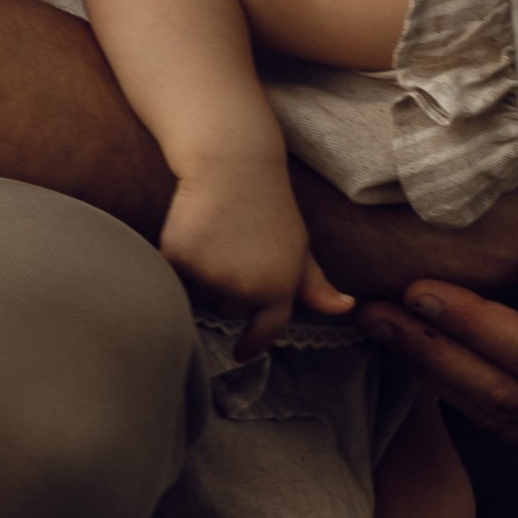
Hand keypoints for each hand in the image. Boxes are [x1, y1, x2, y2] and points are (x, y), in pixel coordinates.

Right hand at [159, 158, 351, 357]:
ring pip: (197, 294)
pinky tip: (191, 231)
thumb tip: (345, 309)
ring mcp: (210, 274)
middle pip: (226, 309)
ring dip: (202, 275)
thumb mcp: (298, 245)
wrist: (233, 164)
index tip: (241, 352)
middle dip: (227, 287)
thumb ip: (314, 284)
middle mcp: (245, 288)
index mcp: (279, 288)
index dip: (252, 344)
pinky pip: (172, 275)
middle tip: (233, 246)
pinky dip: (177, 259)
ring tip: (215, 236)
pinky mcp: (178, 258)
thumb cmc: (269, 204)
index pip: (266, 330)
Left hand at [360, 188, 517, 472]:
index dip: (470, 325)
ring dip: (438, 376)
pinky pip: (513, 430)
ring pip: (503, 422)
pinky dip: (464, 394)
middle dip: (434, 354)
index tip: (414, 288)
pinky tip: (427, 353)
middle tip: (371, 311)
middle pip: (509, 399)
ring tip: (383, 328)